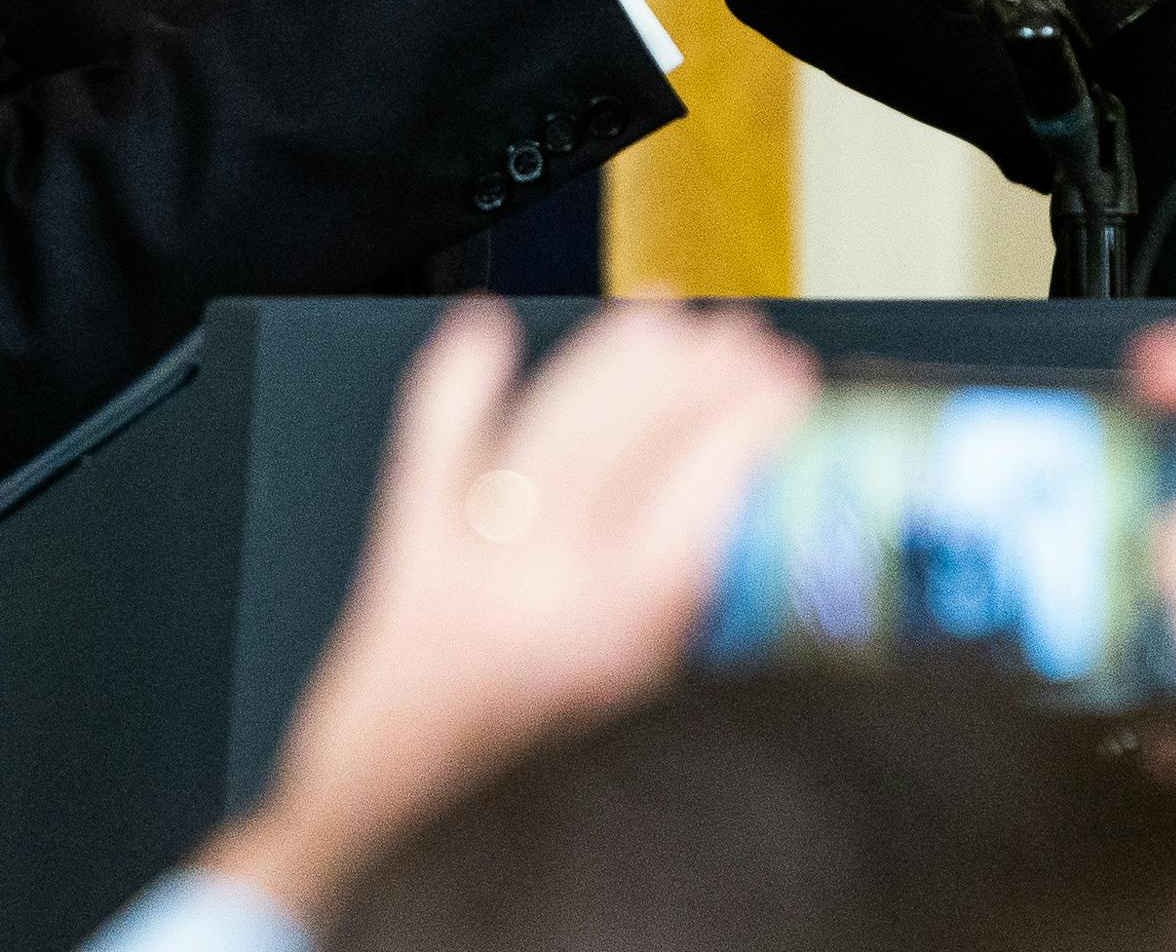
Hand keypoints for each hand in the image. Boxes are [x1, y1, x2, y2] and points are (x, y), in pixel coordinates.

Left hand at [202, 300, 817, 927]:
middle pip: (635, 436)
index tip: (789, 388)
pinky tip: (482, 330)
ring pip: (552, 424)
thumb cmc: (515, 811)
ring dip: (612, 358)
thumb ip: (703, 638)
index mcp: (620, 639)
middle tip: (742, 343)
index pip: (706, 485)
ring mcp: (469, 565)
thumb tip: (766, 554)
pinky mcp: (405, 562)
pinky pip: (428, 449)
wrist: (386, 854)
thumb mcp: (655, 729)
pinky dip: (455, 383)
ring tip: (659, 319)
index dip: (754, 419)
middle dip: (699, 373)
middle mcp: (543, 589)